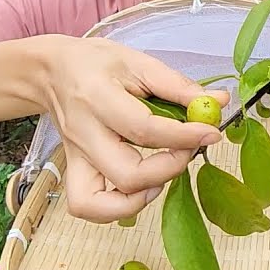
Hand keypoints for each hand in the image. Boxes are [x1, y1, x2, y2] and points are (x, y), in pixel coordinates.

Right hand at [35, 36, 228, 223]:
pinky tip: (140, 188)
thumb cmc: (95, 64)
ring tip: (162, 173)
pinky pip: (87, 207)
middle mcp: (83, 134)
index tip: (211, 133)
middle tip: (187, 150)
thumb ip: (178, 85)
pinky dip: (117, 208)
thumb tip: (217, 102)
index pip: (143, 129)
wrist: (51, 72)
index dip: (184, 136)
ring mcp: (75, 158)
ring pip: (99, 203)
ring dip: (142, 196)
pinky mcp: (73, 171)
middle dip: (168, 168)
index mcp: (97, 98)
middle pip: (126, 174)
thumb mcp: (137, 62)